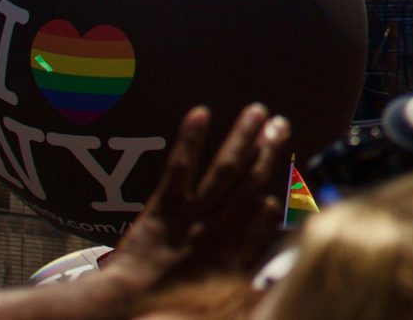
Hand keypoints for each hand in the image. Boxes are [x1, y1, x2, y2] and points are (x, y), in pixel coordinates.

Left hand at [103, 102, 288, 295]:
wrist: (125, 306)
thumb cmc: (175, 306)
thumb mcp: (222, 299)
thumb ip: (250, 276)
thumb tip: (272, 254)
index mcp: (235, 252)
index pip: (267, 216)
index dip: (279, 190)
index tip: (287, 175)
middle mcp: (218, 229)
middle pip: (250, 183)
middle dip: (268, 151)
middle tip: (281, 123)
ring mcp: (191, 217)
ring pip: (223, 171)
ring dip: (241, 138)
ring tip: (256, 111)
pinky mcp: (162, 208)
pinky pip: (180, 171)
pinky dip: (191, 141)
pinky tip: (201, 114)